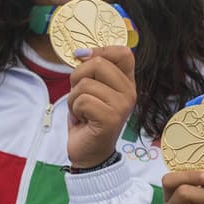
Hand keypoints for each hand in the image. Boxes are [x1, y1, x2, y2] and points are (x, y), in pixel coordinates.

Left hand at [66, 46, 135, 167]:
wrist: (89, 153)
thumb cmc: (88, 119)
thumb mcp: (91, 89)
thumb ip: (91, 71)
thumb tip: (81, 52)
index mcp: (127, 82)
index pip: (123, 52)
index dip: (100, 50)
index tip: (83, 59)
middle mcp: (130, 92)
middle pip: (98, 63)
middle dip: (77, 77)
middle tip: (79, 95)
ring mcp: (122, 106)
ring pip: (86, 84)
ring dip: (74, 98)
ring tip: (81, 111)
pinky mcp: (111, 119)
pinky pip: (82, 101)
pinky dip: (75, 110)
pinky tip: (82, 120)